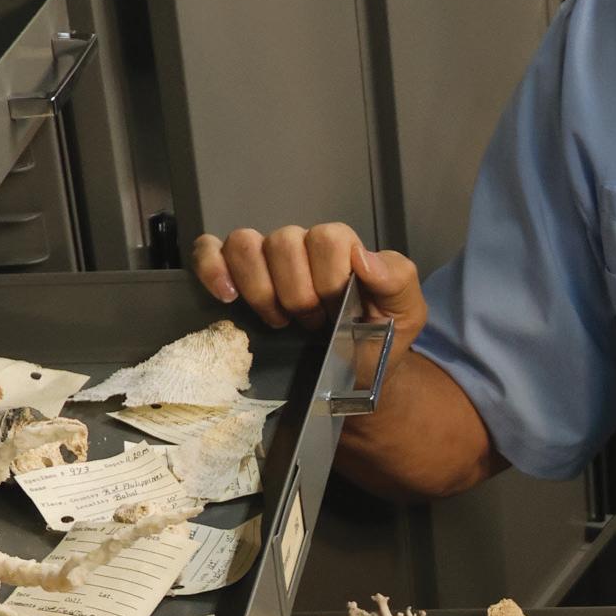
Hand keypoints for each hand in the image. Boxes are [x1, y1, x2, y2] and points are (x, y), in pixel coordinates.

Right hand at [191, 220, 426, 351]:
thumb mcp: (406, 315)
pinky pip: (209, 250)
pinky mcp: (233, 275)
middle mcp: (300, 246)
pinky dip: (211, 267)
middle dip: (299, 294)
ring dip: (261, 289)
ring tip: (279, 321)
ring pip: (246, 244)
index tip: (338, 315)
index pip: (326, 238)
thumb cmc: (376, 341)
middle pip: (283, 242)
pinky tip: (226, 296)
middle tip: (313, 325)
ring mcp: (265, 259)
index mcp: (341, 248)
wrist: (352, 377)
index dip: (330, 280)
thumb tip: (363, 257)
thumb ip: (397, 280)